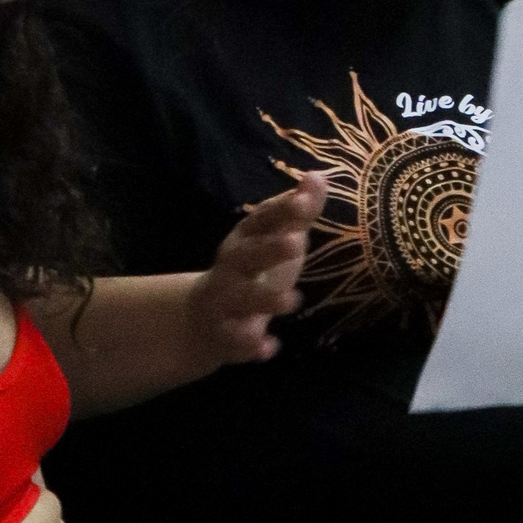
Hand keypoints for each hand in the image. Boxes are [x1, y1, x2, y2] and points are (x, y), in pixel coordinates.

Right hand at [188, 175, 325, 368]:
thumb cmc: (254, 270)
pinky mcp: (224, 335)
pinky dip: (250, 346)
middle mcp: (230, 266)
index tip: (304, 201)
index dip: (281, 210)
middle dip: (269, 249)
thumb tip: (318, 175)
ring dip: (265, 299)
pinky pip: (234, 342)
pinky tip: (269, 347)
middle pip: (246, 256)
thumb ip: (299, 212)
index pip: (260, 219)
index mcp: (244, 239)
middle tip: (297, 242)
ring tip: (294, 300)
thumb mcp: (277, 239)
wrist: (204, 318)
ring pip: (241, 299)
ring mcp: (224, 301)